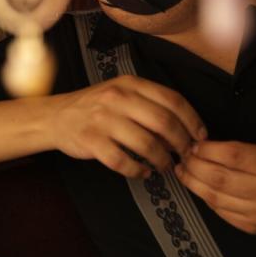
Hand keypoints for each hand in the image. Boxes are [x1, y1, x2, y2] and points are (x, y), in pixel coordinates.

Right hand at [49, 75, 206, 178]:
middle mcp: (117, 98)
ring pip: (147, 144)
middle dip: (181, 144)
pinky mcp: (90, 140)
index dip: (192, 121)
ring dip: (162, 160)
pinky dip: (138, 171)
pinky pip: (123, 161)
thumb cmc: (94, 107)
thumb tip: (183, 130)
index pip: (172, 99)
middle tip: (184, 155)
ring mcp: (102, 119)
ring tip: (164, 166)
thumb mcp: (121, 93)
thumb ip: (149, 104)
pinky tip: (142, 172)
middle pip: (164, 123)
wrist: (55, 116)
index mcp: (130, 84)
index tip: (200, 137)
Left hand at [175, 141, 255, 233]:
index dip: (208, 150)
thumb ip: (239, 150)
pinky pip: (219, 211)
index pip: (233, 156)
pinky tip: (198, 187)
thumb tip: (200, 149)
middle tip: (183, 157)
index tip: (194, 145)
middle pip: (219, 178)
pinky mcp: (252, 228)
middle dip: (194, 166)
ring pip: (214, 197)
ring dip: (193, 183)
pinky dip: (205, 197)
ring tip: (184, 171)